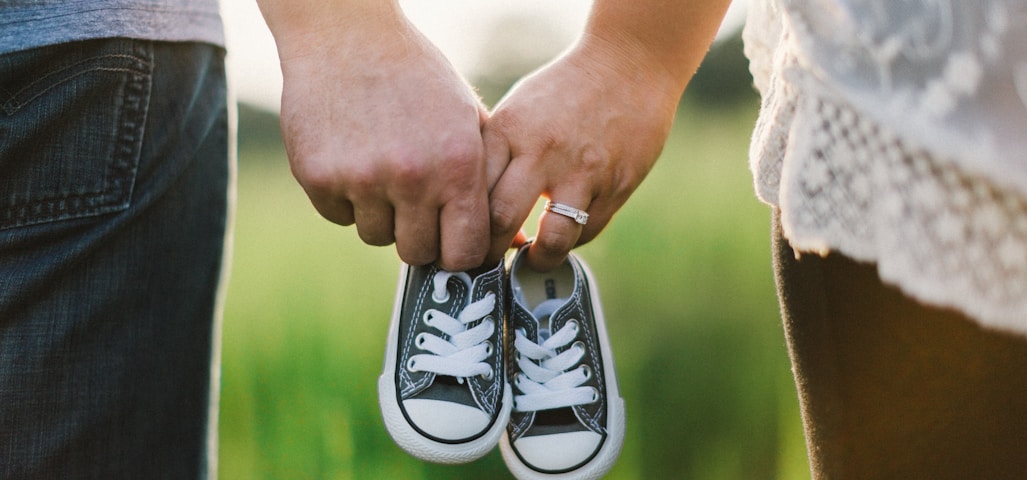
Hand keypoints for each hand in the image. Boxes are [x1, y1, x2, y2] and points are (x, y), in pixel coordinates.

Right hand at [259, 2, 497, 270]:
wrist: (347, 36)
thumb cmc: (418, 78)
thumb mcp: (467, 119)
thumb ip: (488, 180)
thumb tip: (513, 242)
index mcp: (457, 165)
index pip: (464, 252)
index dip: (458, 254)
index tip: (450, 243)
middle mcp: (412, 177)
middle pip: (417, 252)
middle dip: (418, 236)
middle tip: (413, 204)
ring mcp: (361, 179)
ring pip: (375, 235)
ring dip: (380, 214)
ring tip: (382, 169)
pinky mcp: (319, 177)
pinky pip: (338, 216)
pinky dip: (345, 198)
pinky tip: (353, 158)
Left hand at [483, 36, 681, 270]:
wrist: (629, 66)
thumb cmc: (563, 91)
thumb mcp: (517, 110)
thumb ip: (495, 154)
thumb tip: (469, 208)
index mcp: (509, 130)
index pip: (471, 192)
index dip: (461, 226)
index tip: (461, 240)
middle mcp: (542, 151)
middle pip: (500, 221)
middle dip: (489, 253)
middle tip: (487, 262)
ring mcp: (582, 171)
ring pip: (551, 239)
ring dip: (537, 259)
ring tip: (531, 259)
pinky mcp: (616, 185)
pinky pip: (586, 231)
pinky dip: (571, 241)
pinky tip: (562, 234)